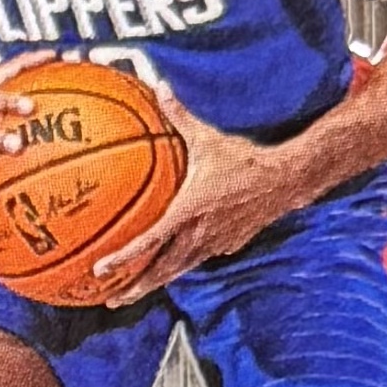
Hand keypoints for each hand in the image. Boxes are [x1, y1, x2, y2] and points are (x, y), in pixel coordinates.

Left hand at [64, 100, 300, 299]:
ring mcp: (214, 244)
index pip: (149, 241)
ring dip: (152, 284)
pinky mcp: (226, 246)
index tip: (100, 270)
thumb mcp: (208, 138)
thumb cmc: (245, 159)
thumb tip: (159, 86)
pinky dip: (177, 268)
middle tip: (109, 300)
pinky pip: (196, 260)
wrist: (286, 180)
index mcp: (188, 211)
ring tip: (130, 296)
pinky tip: (168, 269)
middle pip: (160, 270)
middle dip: (133, 287)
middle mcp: (198, 234)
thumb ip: (179, 115)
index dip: (123, 258)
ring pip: (177, 271)